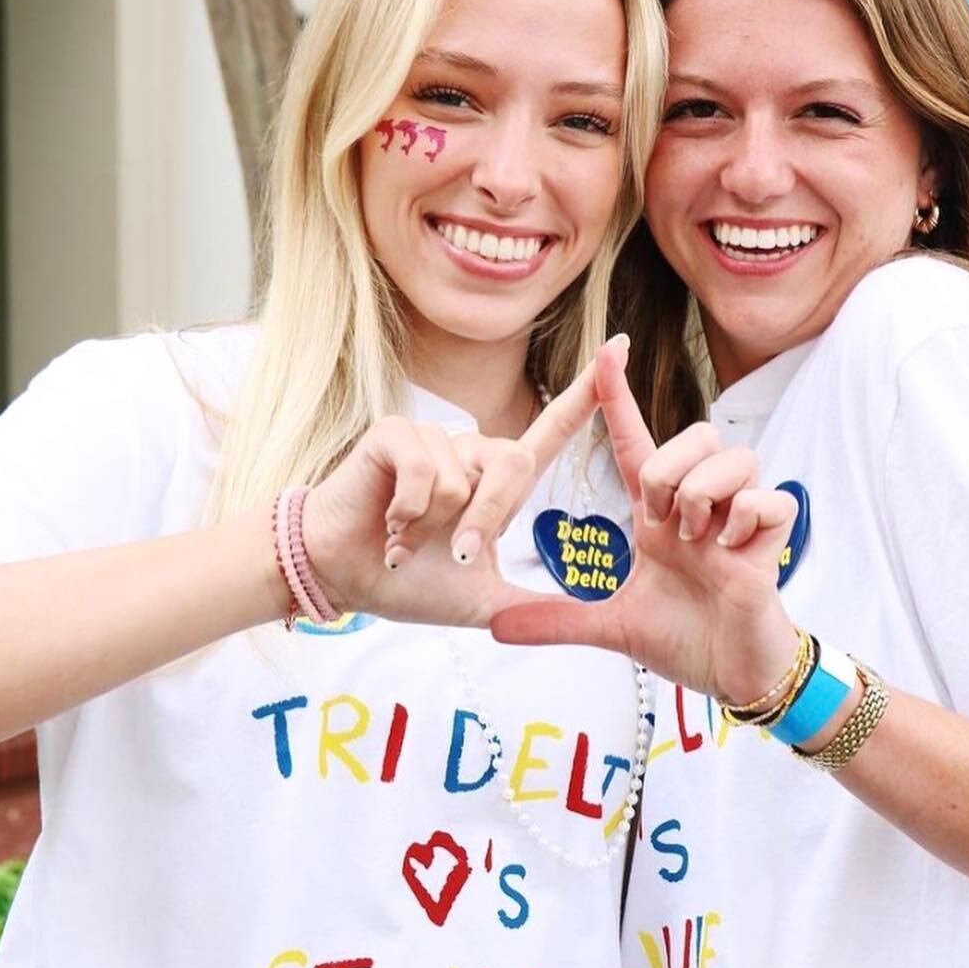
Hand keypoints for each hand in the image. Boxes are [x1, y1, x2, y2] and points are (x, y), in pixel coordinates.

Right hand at [299, 350, 608, 626]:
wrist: (346, 580)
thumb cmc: (411, 583)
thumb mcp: (484, 601)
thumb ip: (535, 607)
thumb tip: (589, 621)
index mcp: (496, 481)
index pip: (552, 431)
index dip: (585, 394)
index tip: (621, 346)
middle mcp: (471, 451)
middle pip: (515, 463)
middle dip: (488, 518)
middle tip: (458, 554)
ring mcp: (433, 438)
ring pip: (463, 477)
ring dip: (433, 524)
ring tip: (405, 535)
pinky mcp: (395, 434)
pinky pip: (425, 469)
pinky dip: (408, 510)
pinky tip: (388, 521)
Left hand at [491, 344, 801, 702]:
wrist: (732, 674)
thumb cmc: (682, 639)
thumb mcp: (610, 628)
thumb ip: (556, 621)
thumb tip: (494, 627)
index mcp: (659, 514)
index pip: (634, 440)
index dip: (619, 395)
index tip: (609, 348)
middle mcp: (699, 504)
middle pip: (694, 433)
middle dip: (669, 470)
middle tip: (665, 522)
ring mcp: (739, 516)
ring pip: (732, 455)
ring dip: (706, 493)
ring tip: (701, 539)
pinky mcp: (773, 535)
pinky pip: (765, 497)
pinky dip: (743, 520)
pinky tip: (731, 552)